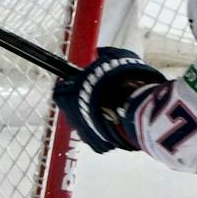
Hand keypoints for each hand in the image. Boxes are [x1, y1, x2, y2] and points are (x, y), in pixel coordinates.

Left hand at [52, 47, 166, 153]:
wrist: (135, 111)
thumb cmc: (122, 83)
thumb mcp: (116, 59)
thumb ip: (106, 55)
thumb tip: (101, 53)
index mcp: (69, 94)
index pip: (60, 91)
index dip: (73, 86)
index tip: (84, 83)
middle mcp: (72, 115)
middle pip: (73, 109)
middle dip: (84, 103)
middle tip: (102, 96)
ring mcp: (83, 132)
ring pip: (85, 124)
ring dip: (94, 117)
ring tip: (113, 111)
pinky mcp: (97, 145)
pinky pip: (97, 137)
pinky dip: (105, 131)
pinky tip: (117, 124)